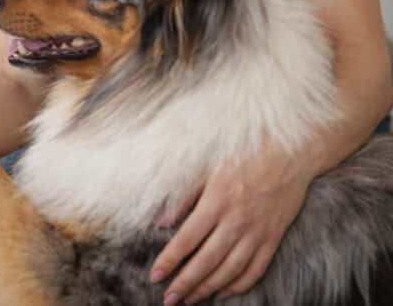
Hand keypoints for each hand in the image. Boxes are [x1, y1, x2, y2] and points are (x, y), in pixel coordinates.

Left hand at [149, 142, 314, 303]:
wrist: (289, 153)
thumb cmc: (242, 155)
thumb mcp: (207, 168)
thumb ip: (184, 196)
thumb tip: (161, 222)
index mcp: (216, 202)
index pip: (186, 240)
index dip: (169, 261)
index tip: (155, 276)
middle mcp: (236, 221)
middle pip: (206, 261)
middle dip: (185, 283)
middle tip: (169, 299)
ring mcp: (257, 232)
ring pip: (230, 270)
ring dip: (208, 288)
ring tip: (191, 299)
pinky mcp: (273, 238)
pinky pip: (256, 268)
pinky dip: (239, 284)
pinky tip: (223, 291)